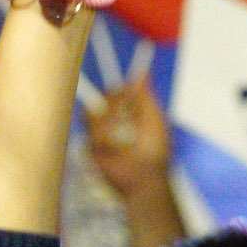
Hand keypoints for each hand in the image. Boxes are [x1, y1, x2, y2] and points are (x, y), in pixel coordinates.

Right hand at [88, 79, 172, 198]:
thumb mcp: (154, 118)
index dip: (118, 93)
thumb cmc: (155, 150)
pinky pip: (91, 135)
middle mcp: (114, 122)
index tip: (128, 96)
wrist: (144, 175)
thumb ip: (145, 95)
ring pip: (93, 115)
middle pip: (102, 100)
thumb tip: (142, 71)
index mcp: (129, 113)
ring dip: (110, 126)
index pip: (115, 93)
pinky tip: (115, 152)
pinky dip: (105, 142)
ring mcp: (101, 135)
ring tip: (124, 141)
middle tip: (129, 122)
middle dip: (114, 107)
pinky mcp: (92, 149)